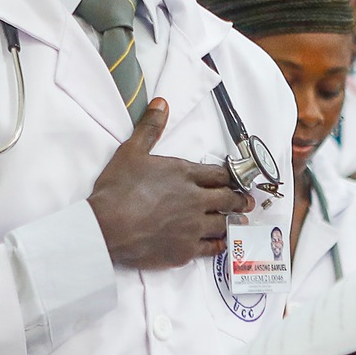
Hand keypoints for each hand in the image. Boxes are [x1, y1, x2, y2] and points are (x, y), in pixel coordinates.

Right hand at [89, 99, 254, 270]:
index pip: (219, 174)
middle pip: (227, 199)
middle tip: (247, 202)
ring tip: (240, 222)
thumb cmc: (118, 189)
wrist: (107, 226)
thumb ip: (150, 127)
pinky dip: (219, 245)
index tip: (238, 180)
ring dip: (233, 222)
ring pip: (223, 224)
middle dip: (240, 200)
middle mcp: (195, 200)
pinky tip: (222, 244)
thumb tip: (162, 103)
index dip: (231, 177)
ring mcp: (192, 227)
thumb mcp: (132, 151)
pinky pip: (211, 249)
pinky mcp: (185, 251)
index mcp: (185, 175)